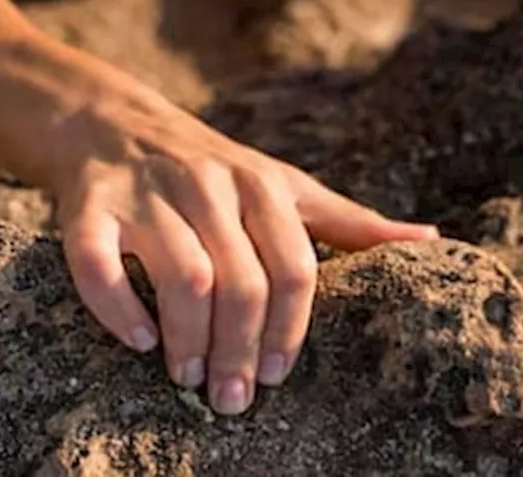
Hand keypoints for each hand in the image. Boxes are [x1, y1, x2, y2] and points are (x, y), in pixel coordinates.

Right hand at [48, 95, 437, 415]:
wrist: (114, 123)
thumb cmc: (218, 170)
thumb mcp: (288, 185)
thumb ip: (352, 221)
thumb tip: (432, 238)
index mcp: (263, 185)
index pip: (295, 266)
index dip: (293, 328)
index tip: (280, 376)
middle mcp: (209, 186)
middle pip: (241, 281)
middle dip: (241, 350)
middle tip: (234, 398)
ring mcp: (149, 195)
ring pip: (183, 275)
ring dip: (189, 339)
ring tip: (189, 378)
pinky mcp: (89, 207)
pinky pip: (98, 264)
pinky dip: (119, 309)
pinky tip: (139, 342)